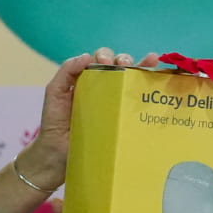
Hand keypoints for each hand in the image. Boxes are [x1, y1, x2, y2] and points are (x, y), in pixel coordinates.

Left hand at [17, 48, 144, 190]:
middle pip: (119, 67)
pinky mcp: (124, 121)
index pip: (101, 61)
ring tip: (150, 63)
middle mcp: (104, 90)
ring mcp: (116, 105)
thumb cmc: (54, 124)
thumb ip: (66, 72)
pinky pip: (138, 103)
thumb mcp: (54, 93)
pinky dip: (150, 87)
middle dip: (124, 59)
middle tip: (123, 64)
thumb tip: (86, 56)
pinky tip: (158, 78)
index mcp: (87, 81)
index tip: (105, 61)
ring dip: (142, 66)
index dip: (106, 56)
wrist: (58, 156)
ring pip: (132, 80)